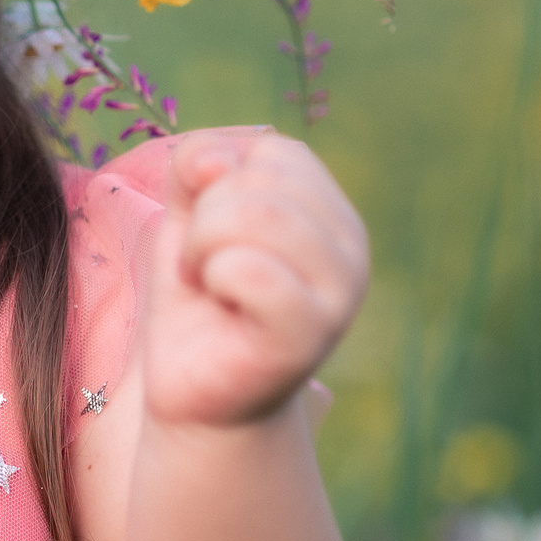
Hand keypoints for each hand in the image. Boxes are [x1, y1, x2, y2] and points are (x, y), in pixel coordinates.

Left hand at [140, 128, 368, 429]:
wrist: (197, 389)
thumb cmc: (198, 298)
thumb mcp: (188, 213)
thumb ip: (199, 164)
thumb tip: (217, 159)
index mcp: (331, 211)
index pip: (274, 151)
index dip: (218, 183)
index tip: (212, 235)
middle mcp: (352, 248)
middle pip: (260, 179)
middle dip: (204, 218)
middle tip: (204, 267)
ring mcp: (340, 293)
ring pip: (255, 214)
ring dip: (201, 246)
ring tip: (207, 283)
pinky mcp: (311, 336)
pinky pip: (250, 269)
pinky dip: (212, 278)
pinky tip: (220, 307)